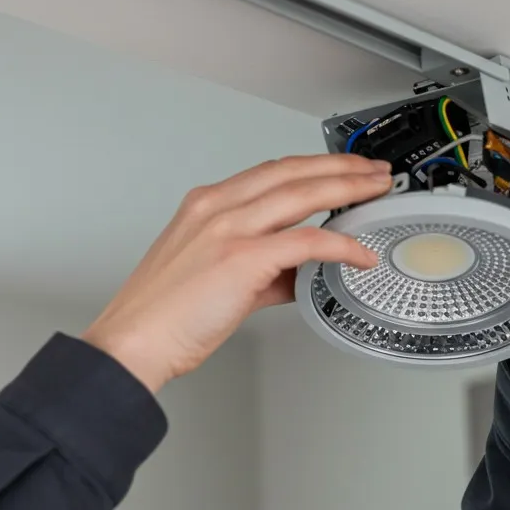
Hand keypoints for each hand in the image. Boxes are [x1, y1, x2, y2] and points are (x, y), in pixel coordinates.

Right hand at [83, 155, 391, 393]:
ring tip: (376, 192)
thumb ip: (259, 270)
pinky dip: (340, 244)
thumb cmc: (161, 317)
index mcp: (206, 205)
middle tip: (373, 172)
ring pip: (303, 193)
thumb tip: (296, 275)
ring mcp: (229, 228)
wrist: (133, 341)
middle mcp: (217, 207)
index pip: (271, 173)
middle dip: (341, 168)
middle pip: (293, 172)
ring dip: (348, 189)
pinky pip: (307, 241)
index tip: (340, 170)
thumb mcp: (211, 277)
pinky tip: (359, 253)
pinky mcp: (243, 258)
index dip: (312, 167)